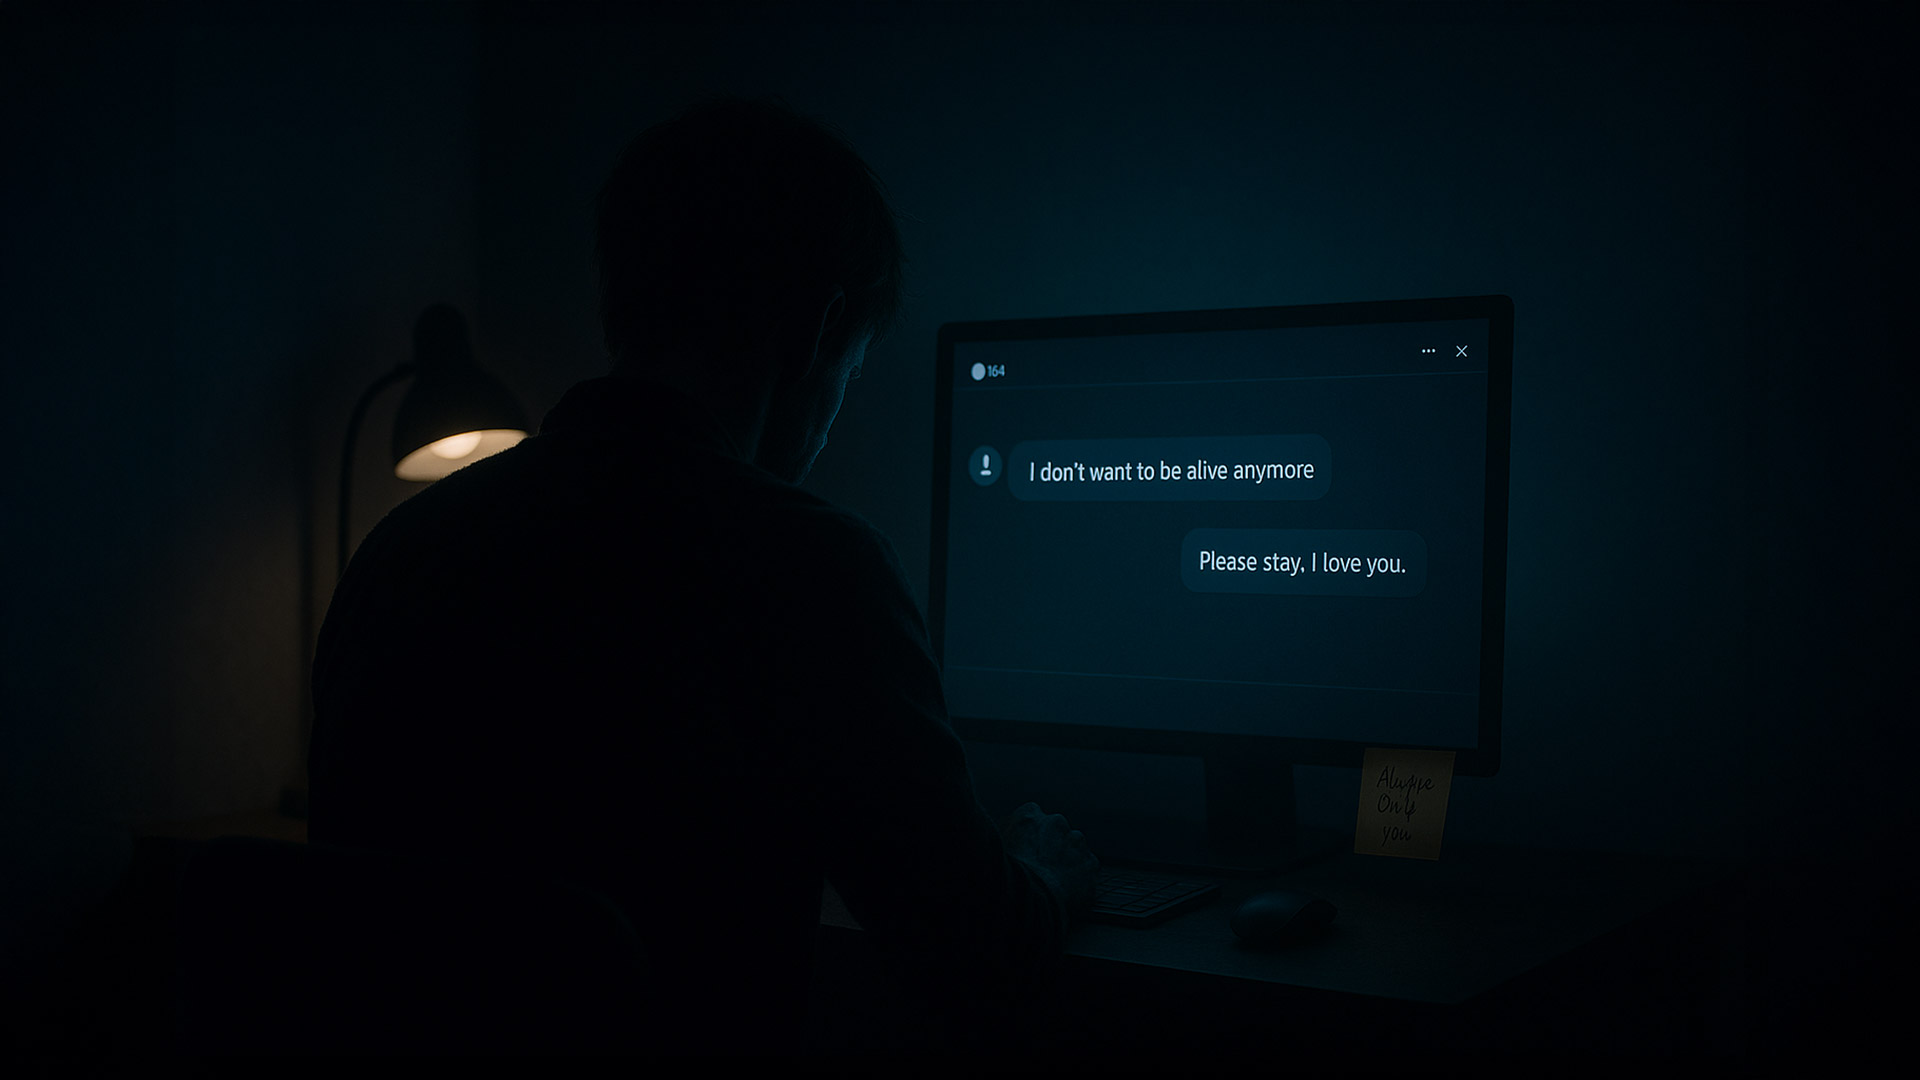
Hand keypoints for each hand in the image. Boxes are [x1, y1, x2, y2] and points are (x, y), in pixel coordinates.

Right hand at [999, 802, 1098, 917]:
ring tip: (1052, 884)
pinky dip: (1080, 880)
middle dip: (1050, 848)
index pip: (1031, 819)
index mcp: (1029, 815)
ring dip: (1067, 862)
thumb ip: (1005, 837)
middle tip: (1039, 870)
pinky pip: (1086, 870)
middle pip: (1055, 832)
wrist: (1031, 897)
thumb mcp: (994, 849)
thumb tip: (1006, 841)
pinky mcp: (1091, 864)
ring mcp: (1077, 843)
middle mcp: (1056, 822)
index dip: (1028, 839)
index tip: (1026, 852)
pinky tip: (1065, 892)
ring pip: (1073, 850)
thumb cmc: (1008, 875)